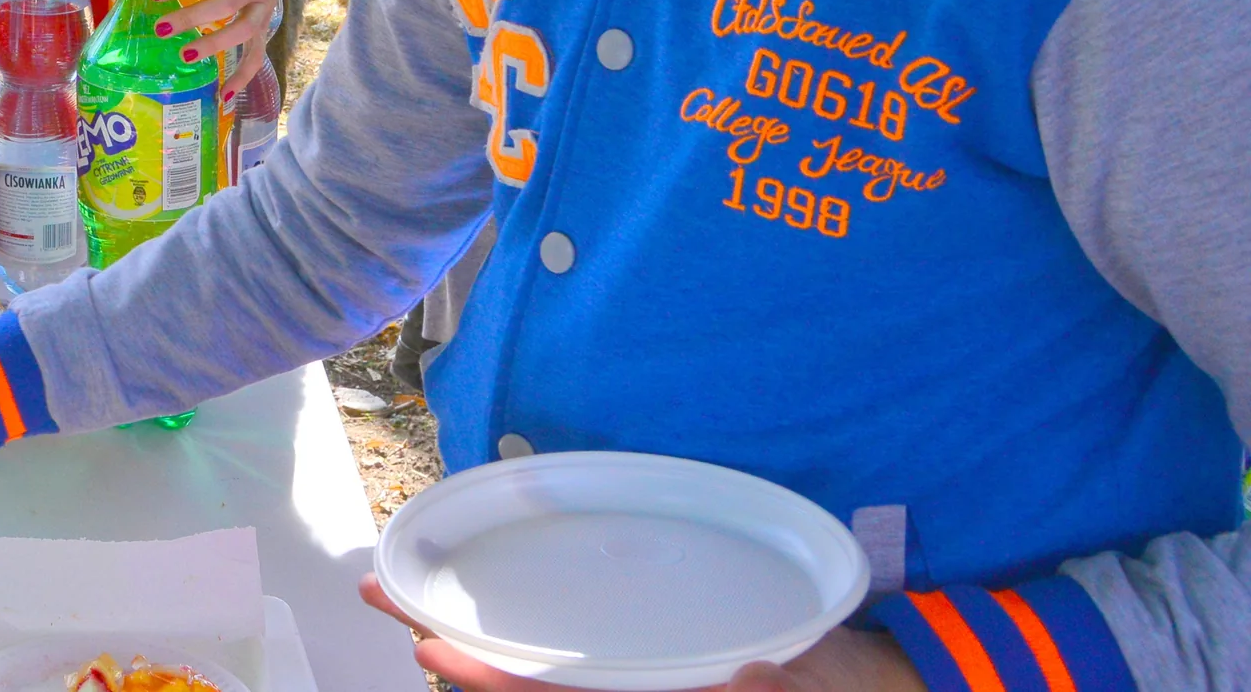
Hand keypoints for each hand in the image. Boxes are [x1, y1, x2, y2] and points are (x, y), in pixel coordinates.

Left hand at [156, 0, 308, 98]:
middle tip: (161, 28)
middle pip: (228, 3)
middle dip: (193, 17)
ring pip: (245, 30)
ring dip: (216, 45)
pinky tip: (224, 96)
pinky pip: (258, 52)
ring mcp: (266, 3)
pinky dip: (244, 76)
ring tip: (185, 55)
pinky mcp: (267, 20)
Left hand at [360, 578, 925, 691]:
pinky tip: (488, 625)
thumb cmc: (853, 682)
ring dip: (474, 647)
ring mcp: (647, 687)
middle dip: (451, 649)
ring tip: (407, 604)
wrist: (898, 690)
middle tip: (379, 595)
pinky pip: (576, 672)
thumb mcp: (816, 679)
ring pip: (542, 679)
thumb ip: (774, 685)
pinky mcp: (658, 673)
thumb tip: (742, 680)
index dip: (489, 678)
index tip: (423, 648)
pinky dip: (523, 652)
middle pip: (528, 686)